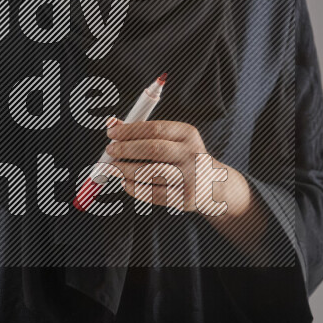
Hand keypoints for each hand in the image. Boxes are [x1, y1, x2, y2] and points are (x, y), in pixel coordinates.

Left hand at [103, 117, 248, 216]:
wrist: (213, 186)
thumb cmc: (182, 158)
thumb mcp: (171, 140)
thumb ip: (142, 131)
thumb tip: (111, 123)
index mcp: (188, 134)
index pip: (155, 128)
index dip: (130, 130)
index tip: (111, 133)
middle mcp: (192, 154)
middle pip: (154, 149)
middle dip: (126, 149)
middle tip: (109, 151)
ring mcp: (190, 178)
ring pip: (151, 173)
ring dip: (126, 170)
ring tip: (112, 168)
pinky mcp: (184, 198)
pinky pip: (154, 194)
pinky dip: (135, 188)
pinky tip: (125, 183)